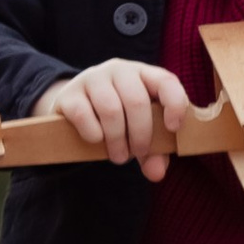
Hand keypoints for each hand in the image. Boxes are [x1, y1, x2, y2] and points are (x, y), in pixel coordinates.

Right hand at [35, 57, 191, 180]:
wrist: (74, 110)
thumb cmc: (118, 121)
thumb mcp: (139, 132)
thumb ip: (154, 152)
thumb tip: (156, 173)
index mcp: (144, 75)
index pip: (166, 81)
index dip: (174, 104)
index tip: (172, 128)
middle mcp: (119, 70)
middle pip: (136, 101)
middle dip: (140, 134)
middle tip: (137, 153)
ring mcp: (92, 79)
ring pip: (110, 109)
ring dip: (117, 140)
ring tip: (118, 156)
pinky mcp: (69, 94)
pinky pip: (83, 115)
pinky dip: (94, 134)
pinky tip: (96, 141)